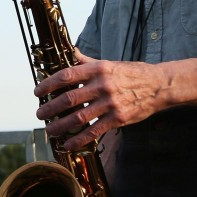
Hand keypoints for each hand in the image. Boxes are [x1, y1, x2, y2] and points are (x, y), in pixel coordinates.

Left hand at [34, 53, 164, 150]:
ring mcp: (110, 103)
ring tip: (49, 130)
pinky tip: (68, 144)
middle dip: (50, 108)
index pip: (66, 75)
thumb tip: (71, 51)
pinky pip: (94, 131)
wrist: (159, 85)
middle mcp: (102, 85)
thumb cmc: (132, 73)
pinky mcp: (118, 119)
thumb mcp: (109, 63)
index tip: (38, 92)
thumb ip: (88, 61)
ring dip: (60, 126)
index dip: (48, 84)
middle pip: (69, 98)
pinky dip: (79, 140)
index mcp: (98, 69)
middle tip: (39, 114)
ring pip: (79, 118)